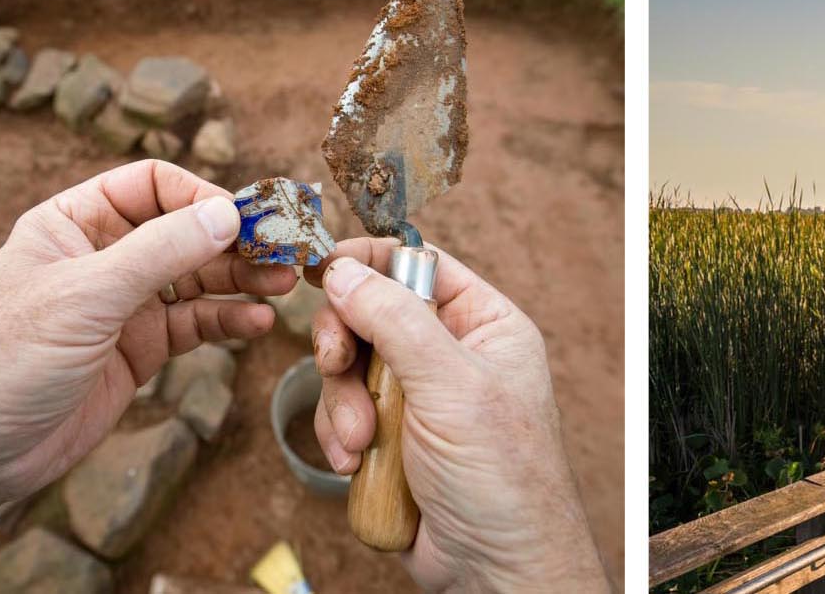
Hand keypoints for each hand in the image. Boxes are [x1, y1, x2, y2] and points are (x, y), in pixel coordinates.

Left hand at [0, 162, 293, 511]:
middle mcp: (103, 257)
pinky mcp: (137, 350)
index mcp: (74, 224)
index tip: (244, 219)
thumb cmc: (2, 361)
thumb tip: (228, 212)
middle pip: (186, 230)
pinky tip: (259, 323)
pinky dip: (229, 320)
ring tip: (285, 284)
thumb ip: (160, 251)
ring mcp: (123, 305)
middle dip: (236, 239)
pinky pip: (196, 323)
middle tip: (287, 250)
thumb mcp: (83, 297)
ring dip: (243, 278)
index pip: (153, 184)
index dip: (201, 195)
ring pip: (199, 277)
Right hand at [312, 241, 606, 592]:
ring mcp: (418, 399)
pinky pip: (344, 417)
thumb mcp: (450, 384)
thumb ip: (396, 321)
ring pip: (349, 370)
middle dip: (346, 347)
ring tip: (361, 444)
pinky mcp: (391, 440)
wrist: (492, 564)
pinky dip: (342, 440)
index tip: (325, 266)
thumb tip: (347, 269)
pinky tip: (358, 466)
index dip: (372, 261)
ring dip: (344, 406)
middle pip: (371, 316)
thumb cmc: (499, 472)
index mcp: (484, 324)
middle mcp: (451, 354)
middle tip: (335, 364)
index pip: (421, 265)